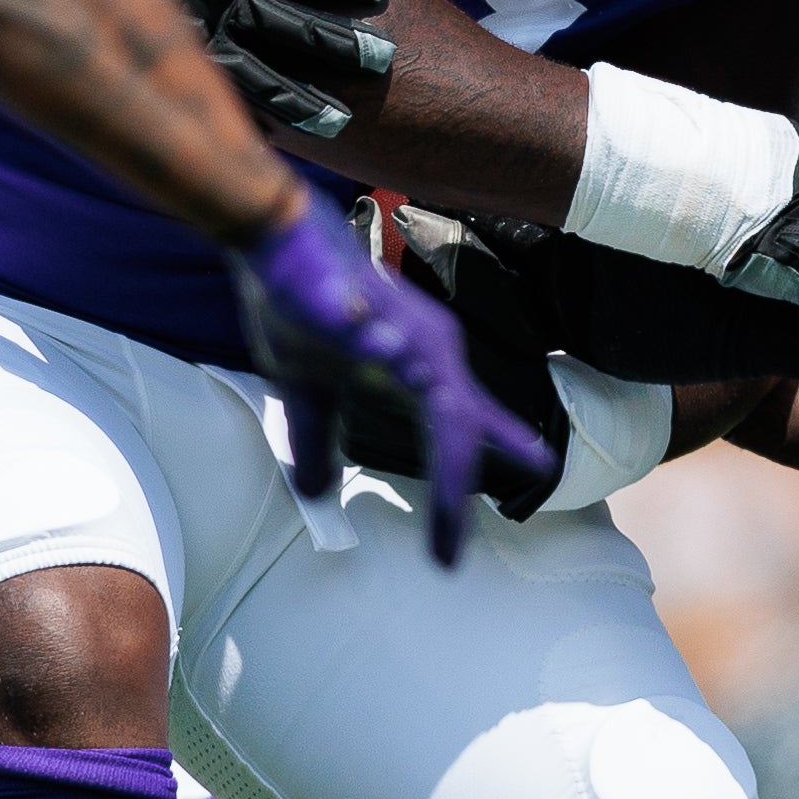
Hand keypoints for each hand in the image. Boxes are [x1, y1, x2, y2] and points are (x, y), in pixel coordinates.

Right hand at [65, 0, 400, 140]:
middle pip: (292, 23)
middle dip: (340, 44)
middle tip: (387, 59)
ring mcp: (177, 35)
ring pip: (255, 76)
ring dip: (299, 98)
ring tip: (340, 122)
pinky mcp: (139, 73)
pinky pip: (197, 105)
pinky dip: (235, 124)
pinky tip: (264, 146)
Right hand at [231, 195, 557, 558]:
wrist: (272, 244)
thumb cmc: (300, 308)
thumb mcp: (309, 390)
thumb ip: (320, 438)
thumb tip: (316, 492)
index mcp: (420, 367)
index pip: (468, 426)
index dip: (494, 464)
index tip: (527, 498)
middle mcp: (425, 346)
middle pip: (458, 427)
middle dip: (458, 492)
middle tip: (451, 554)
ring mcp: (394, 323)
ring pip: (433, 391)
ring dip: (446, 447)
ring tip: (450, 507)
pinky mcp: (351, 300)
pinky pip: (372, 332)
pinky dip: (380, 350)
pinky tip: (389, 362)